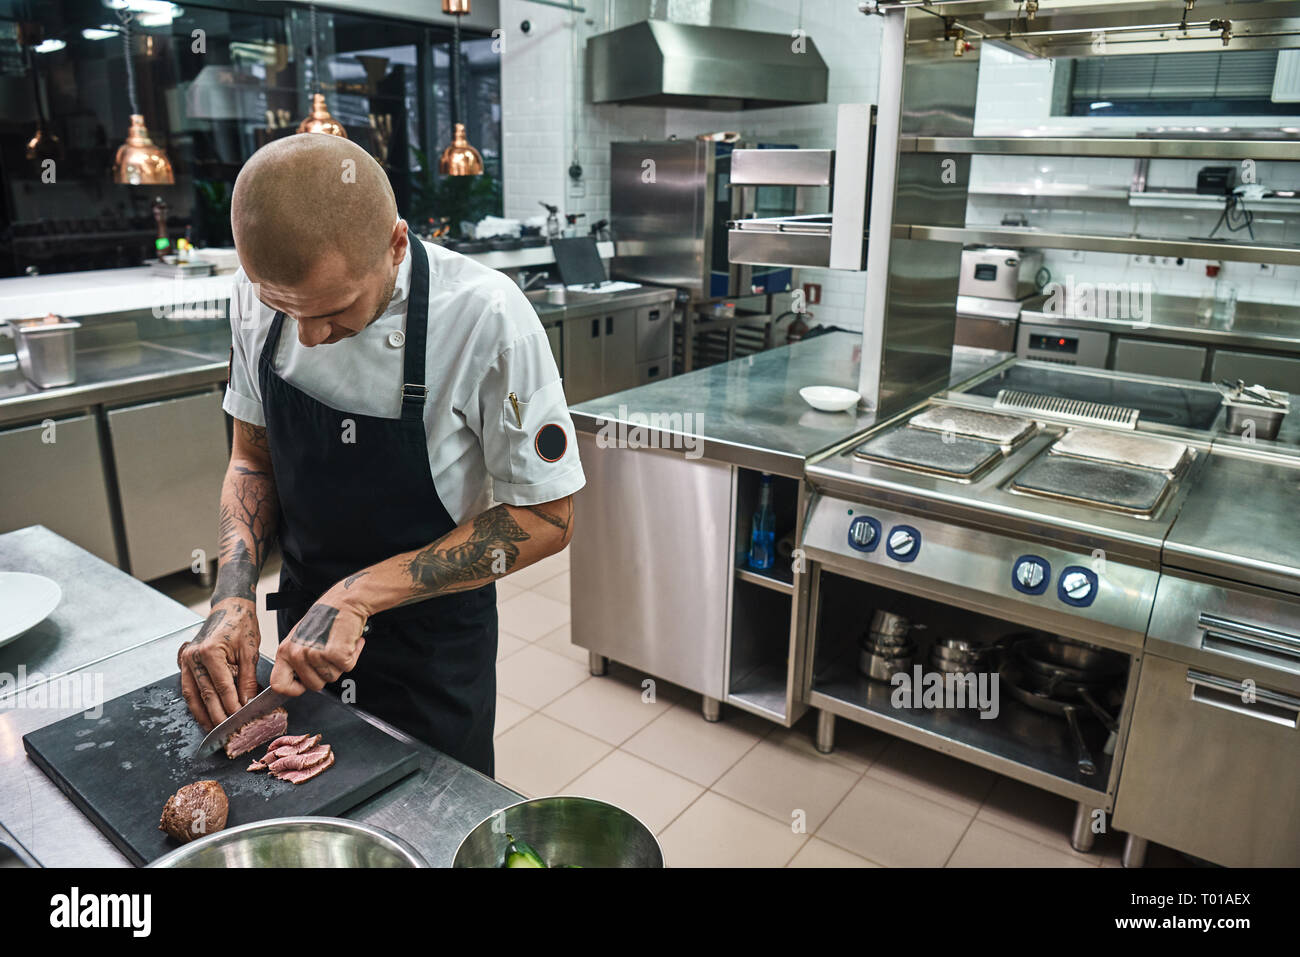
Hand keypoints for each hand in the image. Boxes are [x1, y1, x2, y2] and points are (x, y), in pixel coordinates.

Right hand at [178, 598, 260, 731]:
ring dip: (202, 714)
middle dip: (218, 715)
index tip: (241, 720)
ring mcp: (186, 660)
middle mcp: (193, 657)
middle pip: (206, 694)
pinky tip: (203, 715)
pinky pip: (189, 687)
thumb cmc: (242, 625)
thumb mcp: (250, 651)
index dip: (232, 706)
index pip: (222, 687)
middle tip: (228, 732)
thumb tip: (248, 703)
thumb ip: (247, 679)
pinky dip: (196, 703)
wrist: (229, 607)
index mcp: (210, 652)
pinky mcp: (184, 662)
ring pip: (192, 695)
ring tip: (213, 729)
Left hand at [270, 593, 367, 694]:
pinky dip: (353, 656)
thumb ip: (296, 661)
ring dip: (340, 664)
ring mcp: (315, 654)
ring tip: (338, 644)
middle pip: (313, 685)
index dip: (293, 690)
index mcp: (285, 651)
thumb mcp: (300, 639)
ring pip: (331, 678)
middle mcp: (297, 653)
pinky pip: (347, 668)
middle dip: (325, 674)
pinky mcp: (335, 653)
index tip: (303, 685)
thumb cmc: (324, 618)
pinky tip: (349, 642)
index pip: (278, 684)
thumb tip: (297, 683)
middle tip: (329, 655)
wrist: (345, 601)